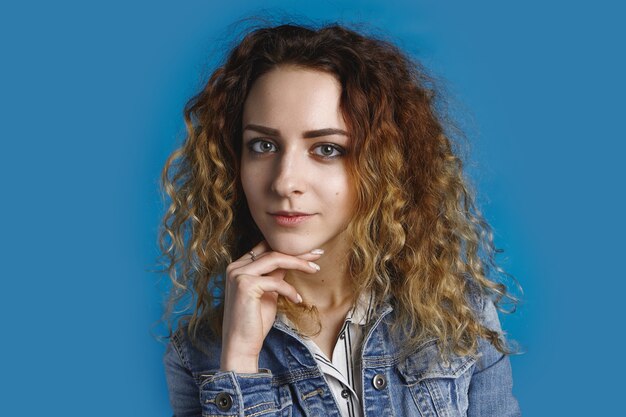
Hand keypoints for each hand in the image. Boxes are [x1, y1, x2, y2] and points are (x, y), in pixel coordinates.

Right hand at [219, 240, 321, 372]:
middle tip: (318, 253)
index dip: (288, 248)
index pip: (266, 248)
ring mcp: (238, 274)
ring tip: (315, 269)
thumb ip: (274, 276)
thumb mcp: (268, 293)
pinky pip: (276, 281)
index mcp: (239, 266)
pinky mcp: (245, 285)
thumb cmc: (255, 322)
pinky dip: (290, 290)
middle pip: (272, 251)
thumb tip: (291, 262)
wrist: (241, 346)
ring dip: (299, 263)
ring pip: (275, 259)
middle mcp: (235, 267)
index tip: (310, 252)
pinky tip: (297, 300)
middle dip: (298, 252)